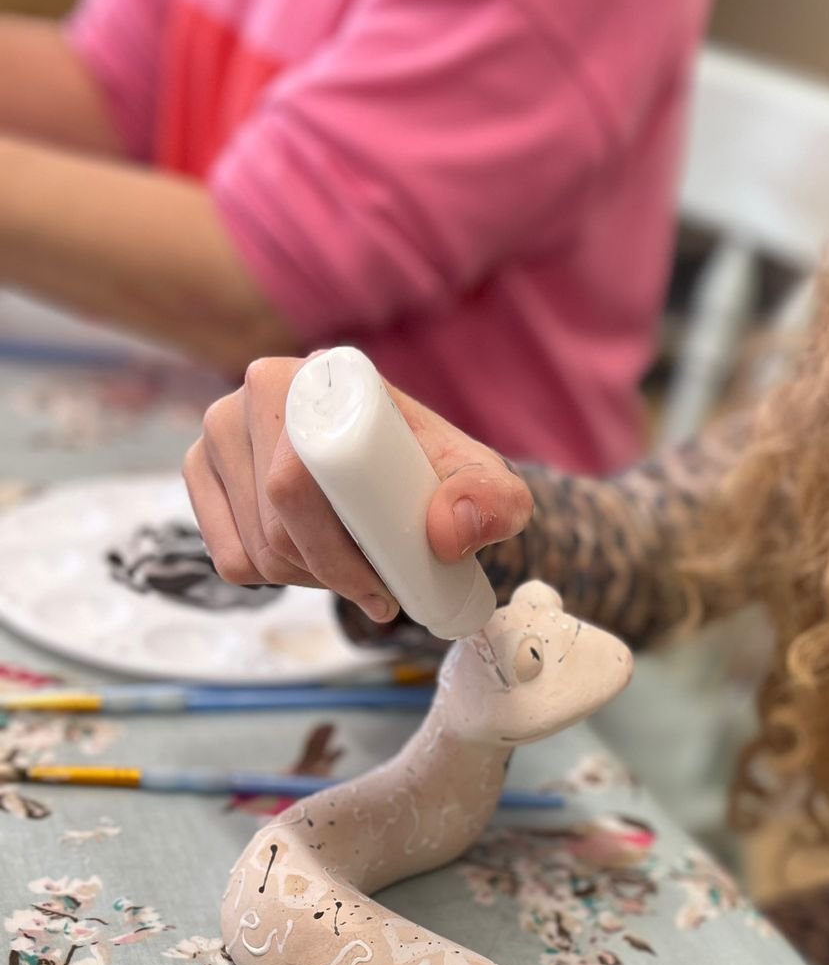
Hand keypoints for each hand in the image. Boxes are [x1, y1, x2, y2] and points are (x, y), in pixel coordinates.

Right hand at [183, 356, 532, 622]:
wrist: (415, 476)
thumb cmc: (444, 478)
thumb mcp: (490, 488)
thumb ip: (492, 503)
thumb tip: (447, 532)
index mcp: (322, 378)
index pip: (296, 482)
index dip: (336, 551)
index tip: (383, 585)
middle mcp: (258, 389)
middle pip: (274, 520)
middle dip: (329, 573)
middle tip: (380, 587)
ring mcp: (220, 429)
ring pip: (253, 547)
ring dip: (306, 578)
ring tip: (355, 566)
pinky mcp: (201, 470)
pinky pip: (228, 557)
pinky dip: (271, 577)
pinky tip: (311, 559)